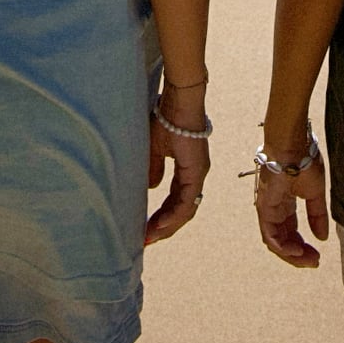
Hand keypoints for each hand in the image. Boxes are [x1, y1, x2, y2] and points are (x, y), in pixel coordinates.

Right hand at [145, 95, 208, 244]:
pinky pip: (186, 201)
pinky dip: (172, 216)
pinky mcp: (197, 171)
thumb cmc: (166, 119)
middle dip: (163, 227)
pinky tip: (159, 225)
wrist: (178, 101)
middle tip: (146, 240)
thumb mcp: (154, 148)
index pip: (175, 200)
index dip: (161, 216)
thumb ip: (154, 168)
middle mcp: (196, 175)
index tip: (145, 229)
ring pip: (185, 210)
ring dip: (167, 226)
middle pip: (182, 210)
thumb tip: (151, 187)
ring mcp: (198, 174)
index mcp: (187, 169)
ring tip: (149, 237)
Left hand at [255, 145, 329, 268]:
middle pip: (283, 240)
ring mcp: (267, 210)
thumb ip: (317, 216)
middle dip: (299, 255)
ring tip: (308, 260)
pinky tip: (296, 252)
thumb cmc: (303, 161)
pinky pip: (270, 235)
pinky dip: (282, 247)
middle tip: (314, 262)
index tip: (318, 255)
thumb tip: (322, 238)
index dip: (304, 247)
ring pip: (275, 242)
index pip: (292, 232)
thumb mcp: (316, 193)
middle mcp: (275, 210)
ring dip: (291, 255)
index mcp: (286, 204)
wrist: (293, 145)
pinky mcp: (264, 208)